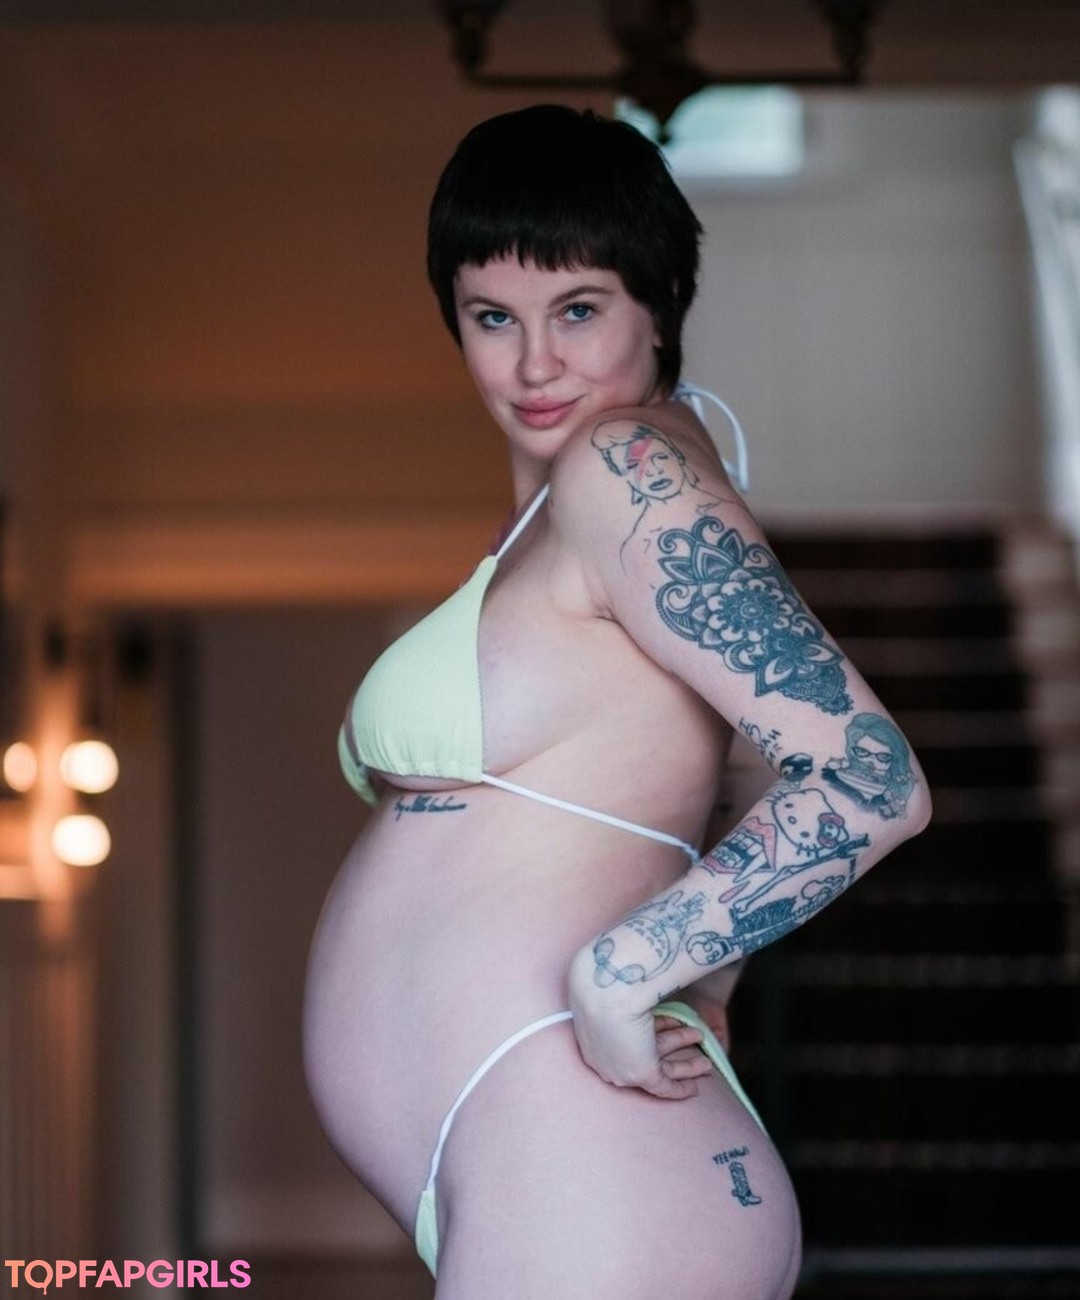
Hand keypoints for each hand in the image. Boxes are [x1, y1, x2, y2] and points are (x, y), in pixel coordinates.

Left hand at [567, 948, 713, 1098]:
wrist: (602, 989)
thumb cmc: (608, 976)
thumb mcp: (616, 977)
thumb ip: (630, 981)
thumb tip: (644, 965)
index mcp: (593, 1031)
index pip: (627, 1036)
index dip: (654, 1029)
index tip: (672, 1025)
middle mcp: (603, 1055)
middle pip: (643, 1054)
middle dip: (673, 1046)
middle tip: (695, 1039)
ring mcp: (620, 1067)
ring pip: (658, 1070)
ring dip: (685, 1064)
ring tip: (706, 1059)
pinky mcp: (638, 1074)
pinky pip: (663, 1088)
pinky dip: (680, 1089)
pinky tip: (695, 1088)